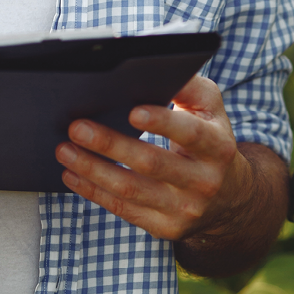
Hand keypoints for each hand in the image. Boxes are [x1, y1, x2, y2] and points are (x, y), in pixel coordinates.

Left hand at [56, 74, 251, 240]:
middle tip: (76, 127)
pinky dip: (94, 192)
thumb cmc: (209, 137)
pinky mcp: (165, 227)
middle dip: (111, 144)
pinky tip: (72, 175)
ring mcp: (185, 208)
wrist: (229, 196)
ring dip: (93, 170)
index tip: (131, 111)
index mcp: (218, 145)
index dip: (162, 122)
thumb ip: (188, 85)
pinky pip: (124, 209)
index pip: (190, 133)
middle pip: (152, 163)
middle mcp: (205, 181)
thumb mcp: (210, 108)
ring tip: (64, 150)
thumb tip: (154, 65)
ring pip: (132, 190)